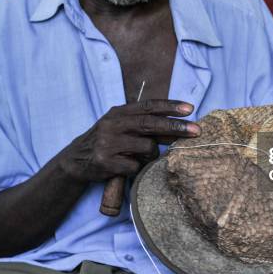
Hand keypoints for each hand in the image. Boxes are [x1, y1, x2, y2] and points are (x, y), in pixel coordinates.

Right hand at [59, 100, 199, 182]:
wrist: (76, 160)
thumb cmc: (107, 141)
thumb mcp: (120, 125)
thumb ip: (142, 123)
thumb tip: (177, 125)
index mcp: (118, 112)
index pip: (148, 106)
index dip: (170, 106)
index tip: (190, 108)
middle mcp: (113, 125)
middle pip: (150, 124)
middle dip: (176, 127)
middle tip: (196, 131)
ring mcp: (108, 143)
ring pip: (147, 148)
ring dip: (151, 154)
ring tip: (140, 156)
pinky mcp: (106, 162)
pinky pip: (136, 166)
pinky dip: (137, 167)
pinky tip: (127, 166)